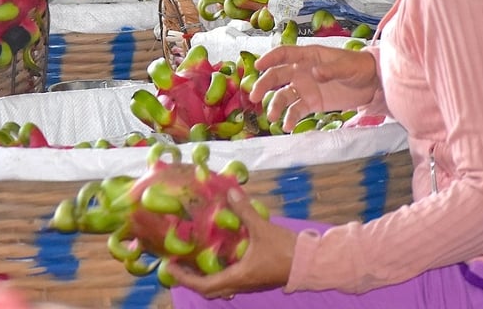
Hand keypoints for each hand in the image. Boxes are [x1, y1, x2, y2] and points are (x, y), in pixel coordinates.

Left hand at [168, 188, 295, 297]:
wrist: (311, 263)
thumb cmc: (285, 250)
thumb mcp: (262, 228)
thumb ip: (245, 210)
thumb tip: (230, 192)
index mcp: (238, 277)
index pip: (205, 286)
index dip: (186, 278)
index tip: (171, 268)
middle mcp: (241, 284)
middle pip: (210, 291)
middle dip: (192, 280)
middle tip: (179, 265)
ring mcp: (249, 283)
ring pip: (222, 288)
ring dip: (206, 278)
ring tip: (194, 261)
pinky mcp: (256, 278)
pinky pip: (232, 281)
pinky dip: (220, 273)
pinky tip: (220, 257)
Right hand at [250, 44, 379, 132]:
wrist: (372, 84)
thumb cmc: (358, 67)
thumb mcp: (347, 66)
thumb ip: (331, 70)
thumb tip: (315, 73)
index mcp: (308, 56)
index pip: (284, 54)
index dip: (270, 58)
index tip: (257, 65)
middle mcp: (301, 71)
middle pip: (277, 76)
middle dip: (264, 85)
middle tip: (254, 96)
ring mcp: (305, 88)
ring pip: (283, 95)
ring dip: (274, 105)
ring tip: (271, 117)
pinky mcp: (311, 103)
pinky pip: (296, 110)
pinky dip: (290, 118)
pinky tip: (288, 127)